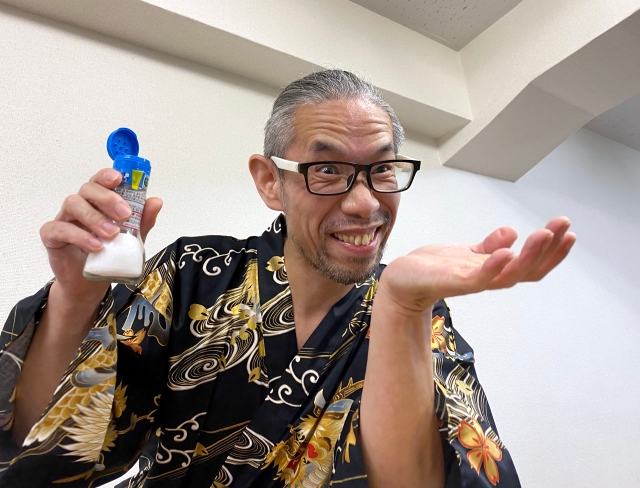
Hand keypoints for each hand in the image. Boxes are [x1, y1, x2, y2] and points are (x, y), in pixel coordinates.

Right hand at [40, 168, 162, 298]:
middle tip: (124, 215)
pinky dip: (79, 236)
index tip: (119, 179)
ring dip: (95, 218)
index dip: (107, 176)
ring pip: (73, 204)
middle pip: (88, 189)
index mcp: (98, 202)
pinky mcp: (52, 236)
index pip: (100, 181)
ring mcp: (64, 219)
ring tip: (112, 235)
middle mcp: (80, 206)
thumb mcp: (132, 239)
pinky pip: (60, 229)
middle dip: (107, 198)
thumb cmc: (109, 255)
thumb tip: (156, 202)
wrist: (90, 284)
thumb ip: (143, 221)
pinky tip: (95, 246)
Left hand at [379, 217, 575, 314]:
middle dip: (548, 251)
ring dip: (529, 256)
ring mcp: (469, 281)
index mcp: (491, 271)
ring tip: (544, 234)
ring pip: (507, 275)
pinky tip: (507, 252)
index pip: (529, 265)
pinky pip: (477, 279)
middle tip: (564, 229)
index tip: (567, 231)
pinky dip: (494, 267)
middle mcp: (485, 278)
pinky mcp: (451, 282)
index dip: (551, 252)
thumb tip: (513, 233)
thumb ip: (489, 247)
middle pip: (526, 271)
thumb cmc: (431, 269)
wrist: (400, 281)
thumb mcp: (465, 253)